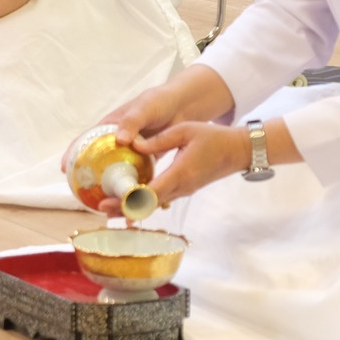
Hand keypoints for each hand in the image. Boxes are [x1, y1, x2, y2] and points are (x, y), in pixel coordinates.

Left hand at [95, 120, 249, 211]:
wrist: (237, 152)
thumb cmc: (213, 138)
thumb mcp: (184, 131)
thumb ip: (159, 140)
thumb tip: (134, 145)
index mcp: (179, 174)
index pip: (149, 194)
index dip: (128, 200)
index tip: (109, 202)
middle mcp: (180, 187)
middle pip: (148, 205)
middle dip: (124, 208)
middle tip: (101, 208)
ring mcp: (183, 190)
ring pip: (154, 204)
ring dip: (132, 206)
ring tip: (109, 205)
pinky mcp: (184, 188)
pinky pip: (161, 198)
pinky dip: (144, 200)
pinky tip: (130, 197)